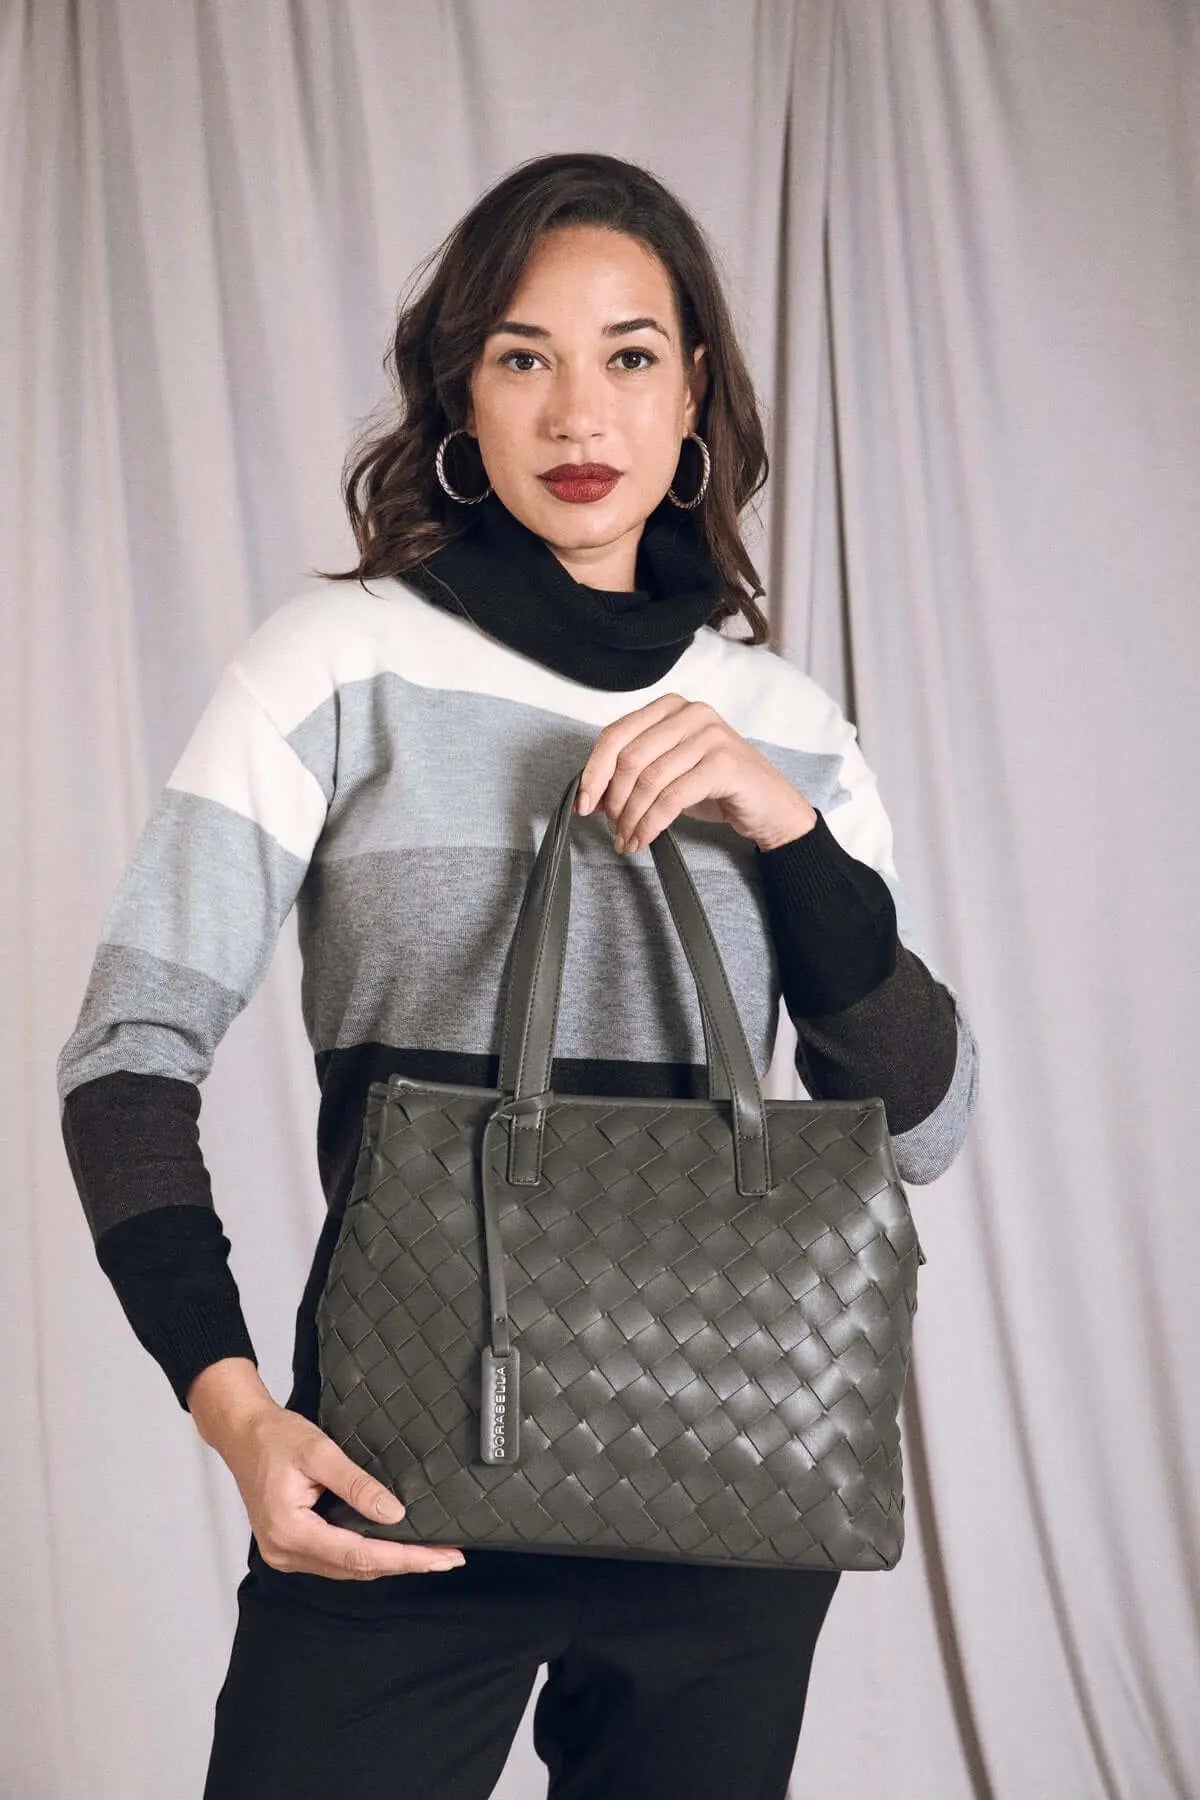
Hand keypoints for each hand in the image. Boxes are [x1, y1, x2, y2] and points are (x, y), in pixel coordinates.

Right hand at [216, 1399, 465, 1579]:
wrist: (242, 1433)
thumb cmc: (274, 1437)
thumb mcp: (320, 1452)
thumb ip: (357, 1485)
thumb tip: (394, 1514)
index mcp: (290, 1531)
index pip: (358, 1554)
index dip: (403, 1557)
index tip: (439, 1556)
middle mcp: (286, 1552)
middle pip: (357, 1567)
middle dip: (405, 1563)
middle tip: (449, 1557)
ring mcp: (287, 1553)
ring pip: (349, 1567)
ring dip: (390, 1561)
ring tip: (432, 1554)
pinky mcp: (293, 1546)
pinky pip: (337, 1558)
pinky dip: (368, 1554)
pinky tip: (395, 1547)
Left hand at [575, 693, 817, 852]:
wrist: (770, 806)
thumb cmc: (716, 787)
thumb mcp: (670, 770)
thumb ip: (635, 770)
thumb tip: (590, 793)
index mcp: (671, 707)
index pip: (616, 734)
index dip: (593, 772)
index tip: (584, 804)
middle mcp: (690, 713)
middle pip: (629, 757)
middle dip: (613, 799)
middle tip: (612, 828)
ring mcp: (710, 735)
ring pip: (649, 780)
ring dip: (631, 817)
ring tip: (627, 839)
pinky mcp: (723, 763)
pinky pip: (672, 798)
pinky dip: (651, 823)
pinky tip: (644, 839)